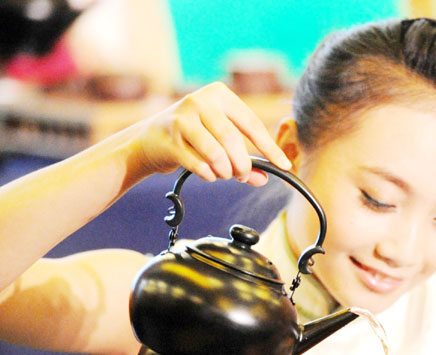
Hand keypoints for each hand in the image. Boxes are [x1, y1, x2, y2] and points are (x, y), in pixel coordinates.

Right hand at [132, 81, 291, 183]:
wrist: (150, 139)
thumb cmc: (193, 137)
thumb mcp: (220, 139)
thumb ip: (243, 157)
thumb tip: (264, 179)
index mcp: (219, 95)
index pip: (251, 123)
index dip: (269, 148)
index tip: (284, 165)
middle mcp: (200, 101)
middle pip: (233, 140)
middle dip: (242, 165)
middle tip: (241, 175)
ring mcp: (182, 119)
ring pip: (216, 154)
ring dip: (225, 171)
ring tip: (224, 174)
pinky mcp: (169, 140)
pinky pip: (199, 165)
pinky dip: (209, 175)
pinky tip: (209, 174)